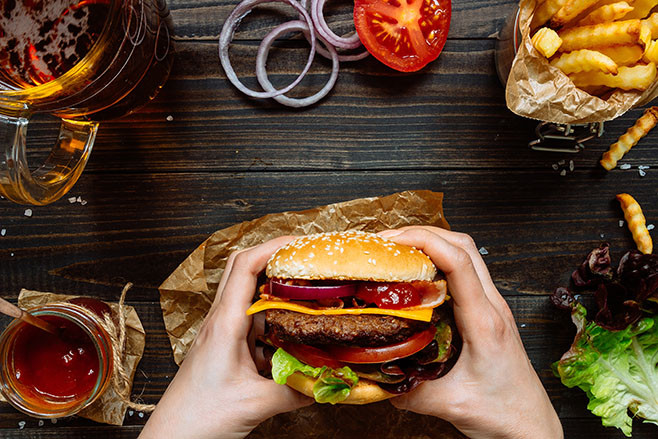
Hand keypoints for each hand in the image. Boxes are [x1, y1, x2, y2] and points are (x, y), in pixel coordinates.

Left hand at [140, 237, 312, 438]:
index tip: (301, 243)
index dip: (273, 246)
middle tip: (306, 260)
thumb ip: (295, 391)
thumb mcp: (255, 404)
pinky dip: (273, 319)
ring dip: (275, 289)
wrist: (172, 438)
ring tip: (306, 292)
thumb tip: (327, 382)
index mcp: (224, 324)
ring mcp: (222, 334)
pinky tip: (291, 334)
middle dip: (275, 258)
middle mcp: (221, 322)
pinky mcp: (225, 349)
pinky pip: (251, 322)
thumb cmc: (198, 417)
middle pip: (244, 270)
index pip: (245, 266)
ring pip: (248, 296)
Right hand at [380, 226, 562, 438]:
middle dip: (422, 234)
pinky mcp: (488, 312)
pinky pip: (465, 272)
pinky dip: (440, 260)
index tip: (392, 240)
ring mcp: (492, 306)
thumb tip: (373, 374)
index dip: (424, 242)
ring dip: (433, 242)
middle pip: (462, 245)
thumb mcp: (449, 405)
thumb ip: (407, 390)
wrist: (530, 424)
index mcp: (485, 321)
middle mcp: (492, 306)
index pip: (458, 263)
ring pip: (466, 253)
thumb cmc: (503, 412)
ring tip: (399, 250)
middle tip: (387, 242)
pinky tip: (419, 274)